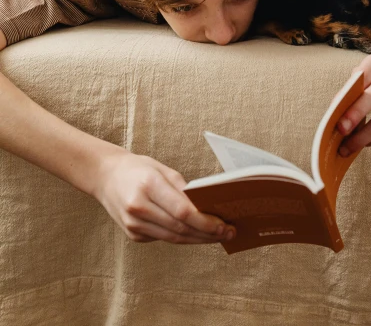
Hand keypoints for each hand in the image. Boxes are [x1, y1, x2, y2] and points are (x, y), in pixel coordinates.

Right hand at [92, 150, 236, 244]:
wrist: (105, 177)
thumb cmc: (138, 169)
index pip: (182, 211)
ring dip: (198, 239)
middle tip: (228, 233)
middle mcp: (139, 208)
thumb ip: (183, 188)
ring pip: (173, 237)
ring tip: (218, 236)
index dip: (205, 221)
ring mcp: (134, 225)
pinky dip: (182, 237)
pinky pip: (164, 238)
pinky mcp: (133, 234)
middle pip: (180, 228)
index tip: (223, 224)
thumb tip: (207, 206)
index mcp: (148, 186)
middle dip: (207, 233)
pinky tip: (197, 235)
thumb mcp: (162, 169)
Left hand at [333, 51, 370, 155]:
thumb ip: (354, 84)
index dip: (348, 94)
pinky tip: (364, 143)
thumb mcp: (369, 66)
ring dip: (364, 137)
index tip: (334, 112)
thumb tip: (336, 108)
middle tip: (340, 132)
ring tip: (348, 147)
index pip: (362, 78)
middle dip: (355, 116)